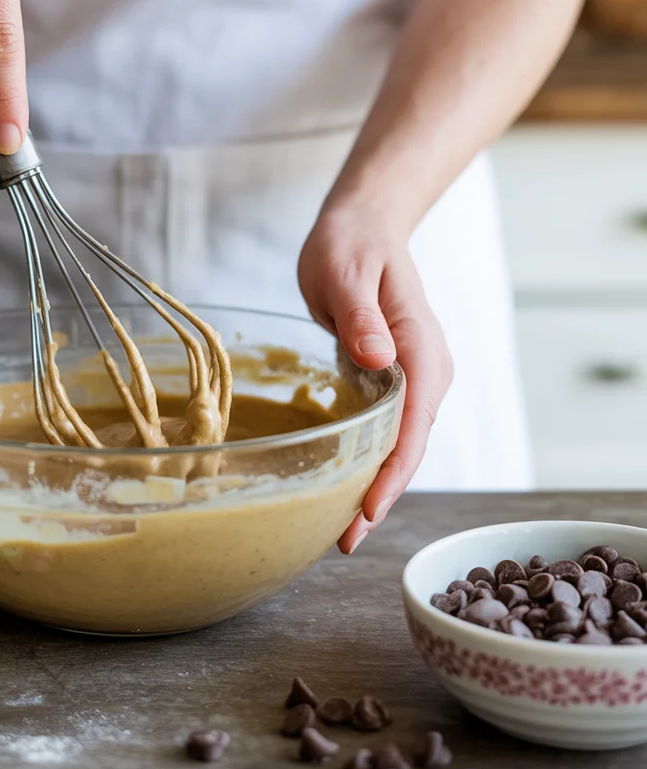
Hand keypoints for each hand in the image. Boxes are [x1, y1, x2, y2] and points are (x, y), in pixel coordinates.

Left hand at [297, 208, 452, 553]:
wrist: (363, 228)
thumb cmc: (351, 244)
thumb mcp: (346, 271)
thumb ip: (361, 315)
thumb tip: (377, 359)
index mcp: (421, 351)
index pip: (414, 426)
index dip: (391, 473)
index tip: (367, 510)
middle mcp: (427, 372)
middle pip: (409, 447)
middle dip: (380, 495)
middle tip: (344, 540)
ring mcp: (412, 380)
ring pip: (397, 445)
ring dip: (372, 486)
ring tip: (340, 530)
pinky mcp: (391, 382)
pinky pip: (383, 431)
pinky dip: (365, 461)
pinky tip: (340, 485)